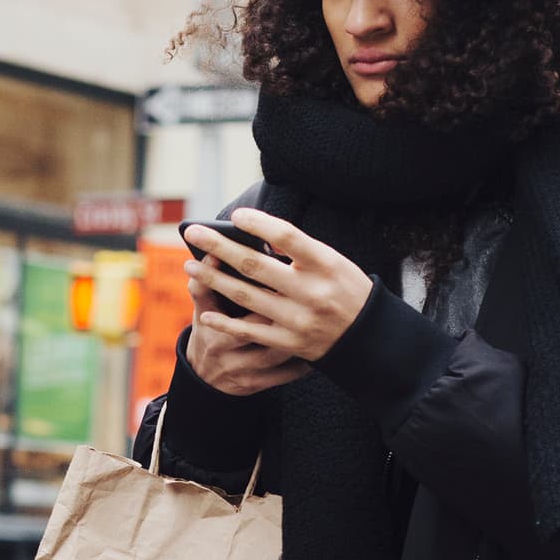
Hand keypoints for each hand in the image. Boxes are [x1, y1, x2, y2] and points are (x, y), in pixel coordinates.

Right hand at [183, 252, 308, 395]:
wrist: (205, 376)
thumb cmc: (209, 331)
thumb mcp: (201, 309)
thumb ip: (205, 282)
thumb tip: (211, 255)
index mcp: (213, 329)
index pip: (239, 308)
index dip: (263, 292)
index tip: (285, 277)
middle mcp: (226, 353)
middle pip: (260, 332)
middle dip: (284, 314)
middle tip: (309, 297)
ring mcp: (241, 372)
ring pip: (275, 355)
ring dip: (297, 338)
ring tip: (319, 321)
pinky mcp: (254, 385)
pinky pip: (283, 376)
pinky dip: (300, 364)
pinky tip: (316, 351)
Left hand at [184, 209, 372, 363]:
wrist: (369, 338)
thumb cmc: (346, 291)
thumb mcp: (333, 263)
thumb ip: (300, 252)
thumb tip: (256, 237)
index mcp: (325, 264)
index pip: (287, 236)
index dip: (258, 223)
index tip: (235, 216)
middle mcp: (311, 291)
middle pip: (255, 264)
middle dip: (218, 247)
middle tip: (192, 233)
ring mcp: (299, 319)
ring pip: (245, 296)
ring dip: (212, 280)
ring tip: (190, 265)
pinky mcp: (290, 343)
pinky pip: (250, 330)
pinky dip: (225, 322)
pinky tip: (205, 312)